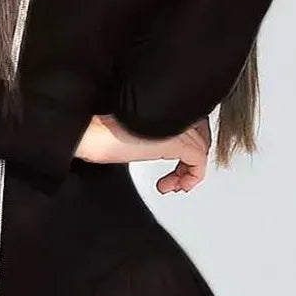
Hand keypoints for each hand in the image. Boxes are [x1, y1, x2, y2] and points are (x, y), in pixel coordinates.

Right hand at [75, 114, 211, 193]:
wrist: (94, 135)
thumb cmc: (104, 135)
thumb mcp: (136, 136)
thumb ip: (155, 138)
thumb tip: (159, 150)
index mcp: (166, 110)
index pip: (194, 125)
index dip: (190, 147)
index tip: (178, 167)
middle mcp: (176, 116)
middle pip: (201, 137)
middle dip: (191, 162)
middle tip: (178, 179)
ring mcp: (178, 128)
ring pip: (201, 150)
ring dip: (189, 173)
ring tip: (174, 185)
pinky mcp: (177, 143)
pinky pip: (198, 162)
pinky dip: (192, 178)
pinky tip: (176, 185)